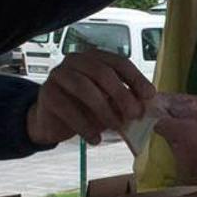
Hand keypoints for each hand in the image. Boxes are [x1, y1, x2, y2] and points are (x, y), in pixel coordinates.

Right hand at [27, 50, 156, 144]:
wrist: (52, 121)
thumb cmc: (83, 108)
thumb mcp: (108, 102)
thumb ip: (124, 99)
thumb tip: (147, 105)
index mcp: (94, 58)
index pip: (118, 62)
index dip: (135, 78)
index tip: (149, 95)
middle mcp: (75, 61)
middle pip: (102, 72)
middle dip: (121, 94)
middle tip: (134, 114)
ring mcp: (58, 75)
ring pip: (84, 87)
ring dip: (104, 109)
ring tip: (116, 127)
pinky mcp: (47, 94)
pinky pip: (67, 108)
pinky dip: (84, 126)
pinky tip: (95, 139)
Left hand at [154, 106, 196, 183]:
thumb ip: (192, 114)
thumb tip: (176, 110)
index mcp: (184, 134)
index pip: (160, 125)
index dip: (166, 119)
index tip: (174, 115)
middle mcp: (179, 151)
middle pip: (169, 138)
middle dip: (178, 131)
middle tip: (195, 126)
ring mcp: (185, 166)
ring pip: (177, 150)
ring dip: (185, 144)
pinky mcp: (193, 176)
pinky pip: (186, 161)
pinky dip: (192, 155)